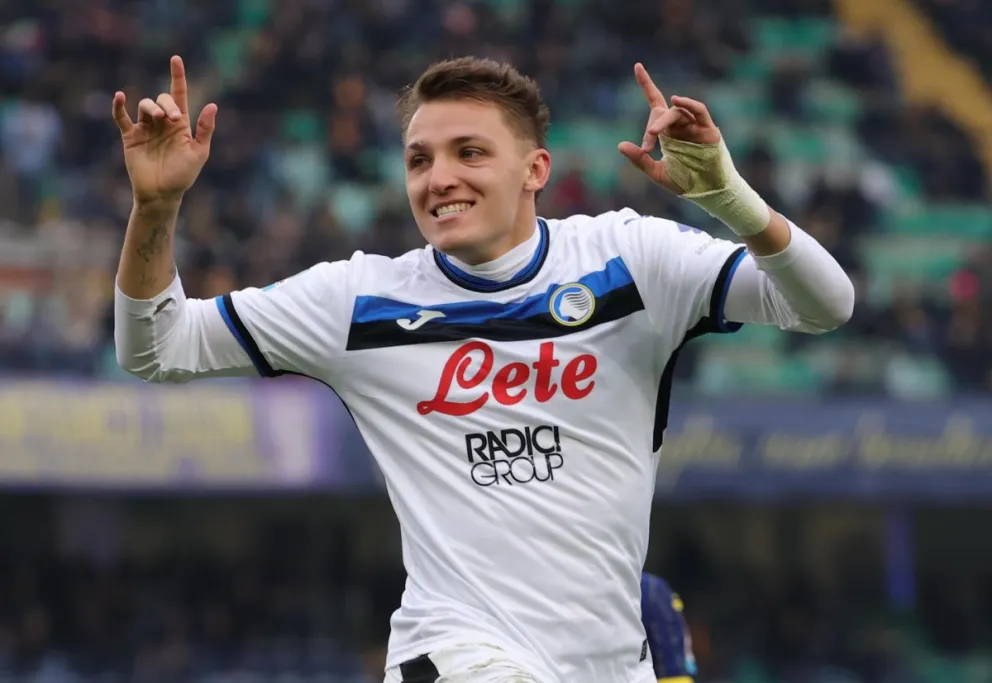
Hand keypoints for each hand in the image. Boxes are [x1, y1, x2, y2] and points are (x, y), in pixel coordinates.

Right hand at [112, 56, 216, 204]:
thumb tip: (213, 105)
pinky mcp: (130, 136)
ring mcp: (146, 128)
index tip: (176, 59)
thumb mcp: (199, 152)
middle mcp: (163, 123)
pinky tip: (119, 96)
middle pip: (162, 99)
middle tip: (172, 119)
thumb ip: (205, 129)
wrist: (162, 193)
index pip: (179, 95)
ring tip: (158, 118)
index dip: (178, 77)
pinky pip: (121, 117)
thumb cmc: (183, 175)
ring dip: (151, 107)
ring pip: (145, 105)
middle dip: (168, 104)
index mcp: (181, 124)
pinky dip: (118, 106)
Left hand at [618, 63, 720, 193]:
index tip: (637, 66)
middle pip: (662, 111)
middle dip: (652, 126)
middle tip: (646, 146)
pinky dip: (688, 104)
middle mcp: (681, 125)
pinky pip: (698, 111)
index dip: (646, 84)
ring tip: (653, 135)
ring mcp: (695, 126)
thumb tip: (619, 145)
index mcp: (668, 131)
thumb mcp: (656, 172)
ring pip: (677, 112)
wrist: (707, 192)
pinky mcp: (708, 130)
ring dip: (663, 121)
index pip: (656, 102)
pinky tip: (676, 101)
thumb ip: (640, 160)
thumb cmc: (684, 182)